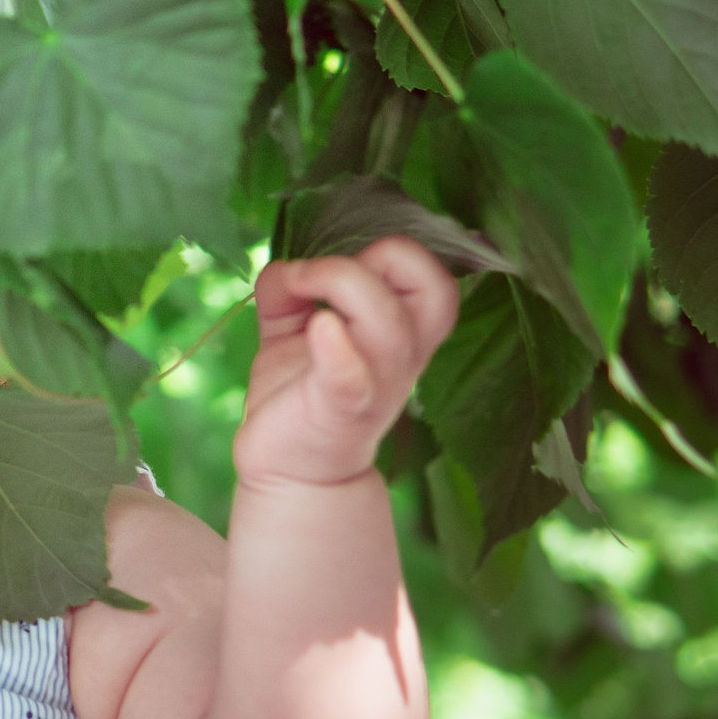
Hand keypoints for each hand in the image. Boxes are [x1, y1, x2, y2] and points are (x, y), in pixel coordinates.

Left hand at [237, 237, 458, 488]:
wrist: (286, 466)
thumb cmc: (299, 390)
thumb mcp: (292, 327)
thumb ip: (290, 287)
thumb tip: (285, 266)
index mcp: (402, 329)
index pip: (433, 273)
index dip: (390, 252)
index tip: (334, 265)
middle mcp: (403, 355)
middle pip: (433, 288)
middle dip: (378, 259)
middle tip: (319, 276)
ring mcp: (376, 383)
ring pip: (391, 323)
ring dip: (340, 283)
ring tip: (298, 288)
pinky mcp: (338, 409)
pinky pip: (351, 377)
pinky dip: (338, 349)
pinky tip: (320, 327)